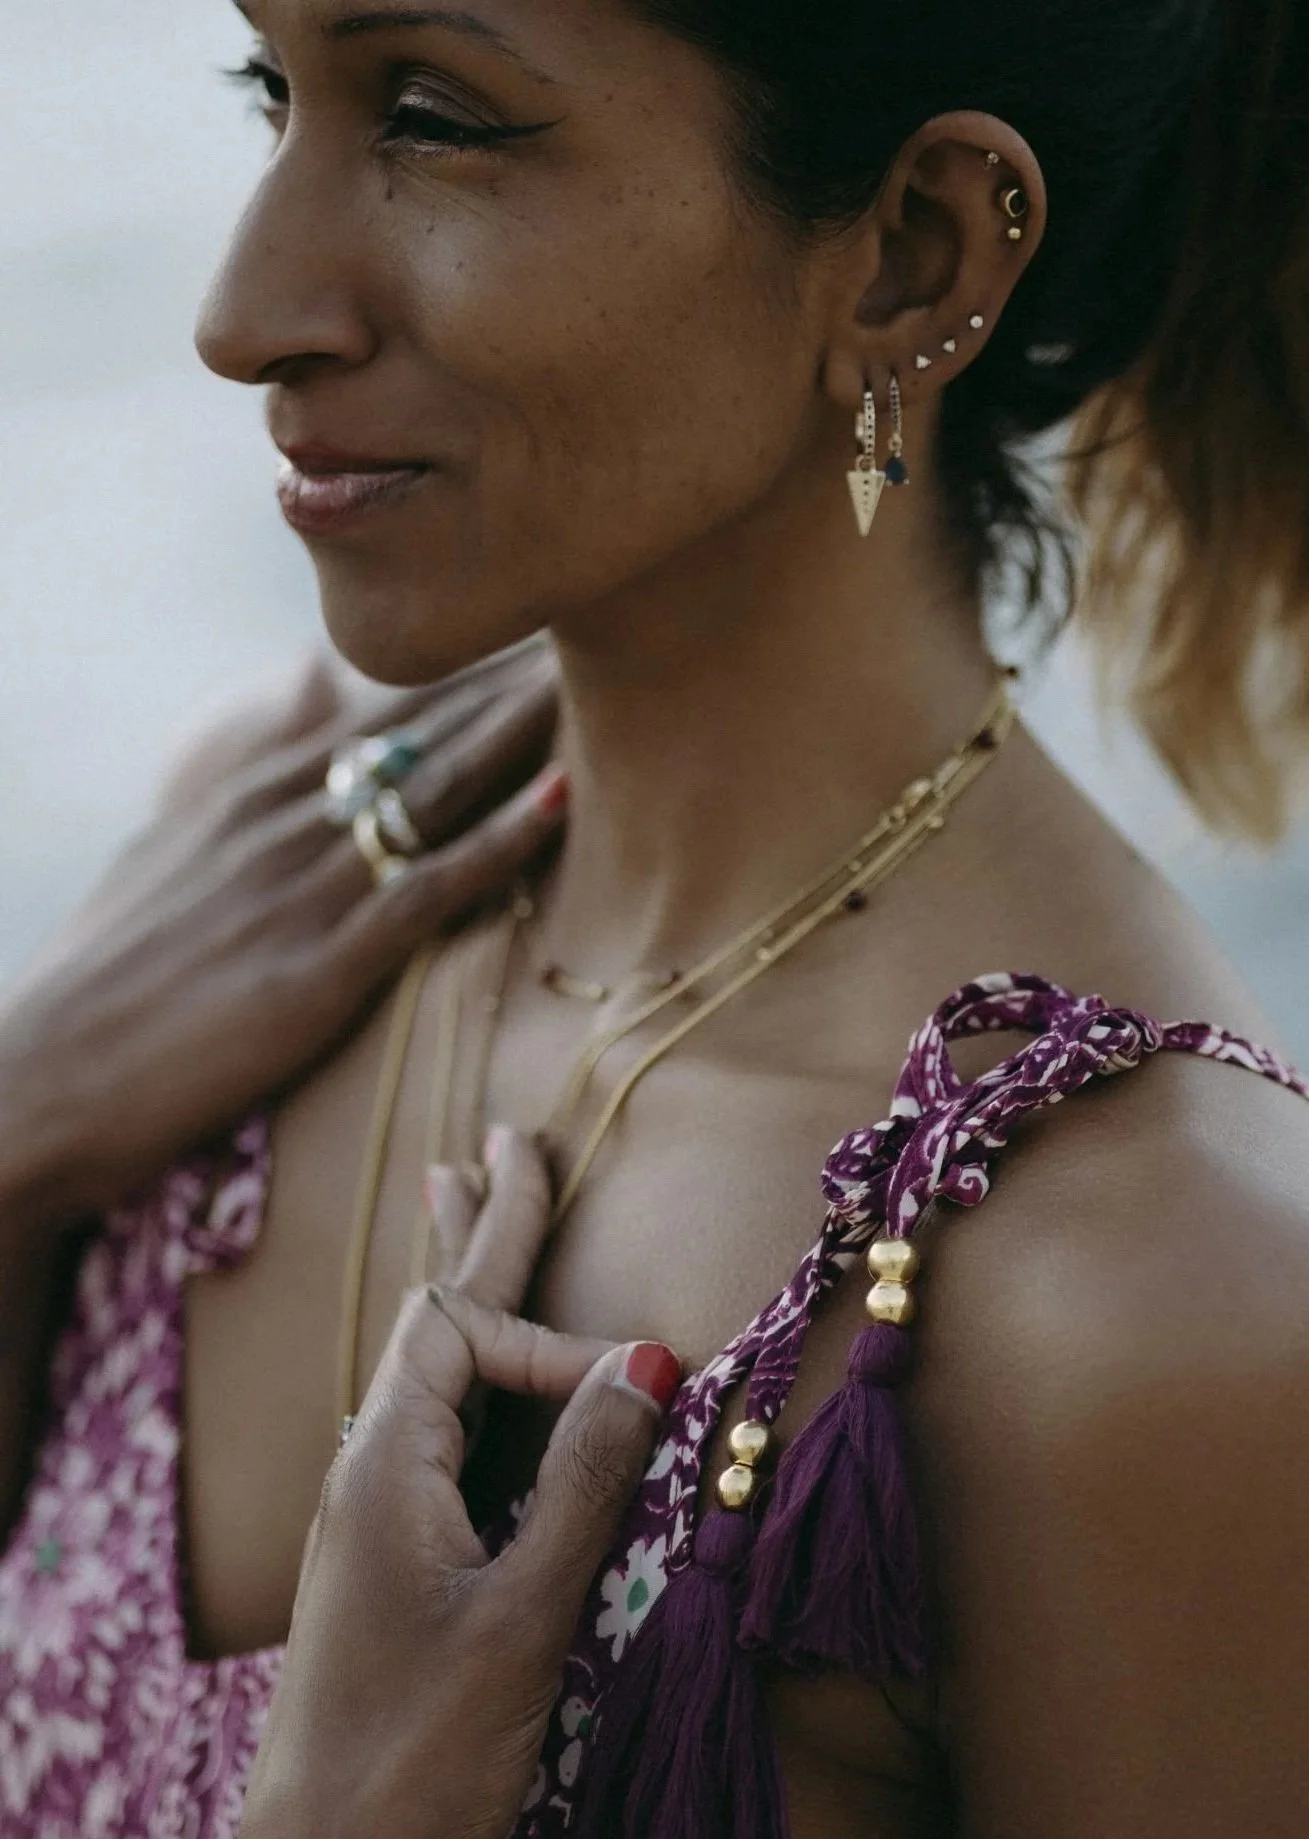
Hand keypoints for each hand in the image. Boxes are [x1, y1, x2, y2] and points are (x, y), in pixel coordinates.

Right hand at [0, 641, 560, 1223]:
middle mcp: (281, 823)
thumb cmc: (100, 988)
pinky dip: (502, 840)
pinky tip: (562, 801)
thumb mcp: (162, 864)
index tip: (532, 640)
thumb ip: (230, 805)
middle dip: (510, 684)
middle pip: (422, 733)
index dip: (466, 676)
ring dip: (524, 735)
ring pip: (437, 790)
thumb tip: (275, 753)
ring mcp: (303, 889)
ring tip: (599, 684)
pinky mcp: (319, 966)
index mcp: (248, 798)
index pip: (378, 716)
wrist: (38, 1083)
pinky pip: (430, 888)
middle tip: (591, 631)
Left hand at [233, 1135, 680, 1838]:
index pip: (471, 1333)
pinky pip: (435, 1422)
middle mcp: (370, 1468)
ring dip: (465, 1280)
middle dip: (484, 1226)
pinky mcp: (393, 1559)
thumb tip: (645, 1358)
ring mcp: (374, 1512)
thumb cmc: (422, 1751)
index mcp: (385, 1462)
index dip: (561, 1343)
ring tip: (468, 1199)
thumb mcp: (523, 1614)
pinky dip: (465, 1364)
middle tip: (506, 1141)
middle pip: (436, 1315)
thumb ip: (583, 1481)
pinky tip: (464, 1364)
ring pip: (429, 1364)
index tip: (641, 1387)